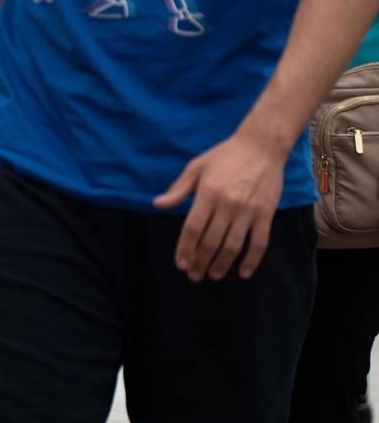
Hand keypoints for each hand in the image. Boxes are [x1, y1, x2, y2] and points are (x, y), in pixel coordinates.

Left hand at [153, 133, 285, 280]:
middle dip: (200, 261)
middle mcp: (227, 204)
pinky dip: (252, 261)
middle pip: (210, 241)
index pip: (192, 228)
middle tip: (193, 275)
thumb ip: (178, 189)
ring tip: (212, 275)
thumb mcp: (196, 167)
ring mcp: (248, 211)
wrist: (261, 147)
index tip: (180, 264)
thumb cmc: (224, 156)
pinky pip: (259, 243)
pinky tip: (242, 272)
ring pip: (233, 246)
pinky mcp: (266, 214)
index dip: (185, 249)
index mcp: (207, 193)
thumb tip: (157, 204)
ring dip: (222, 265)